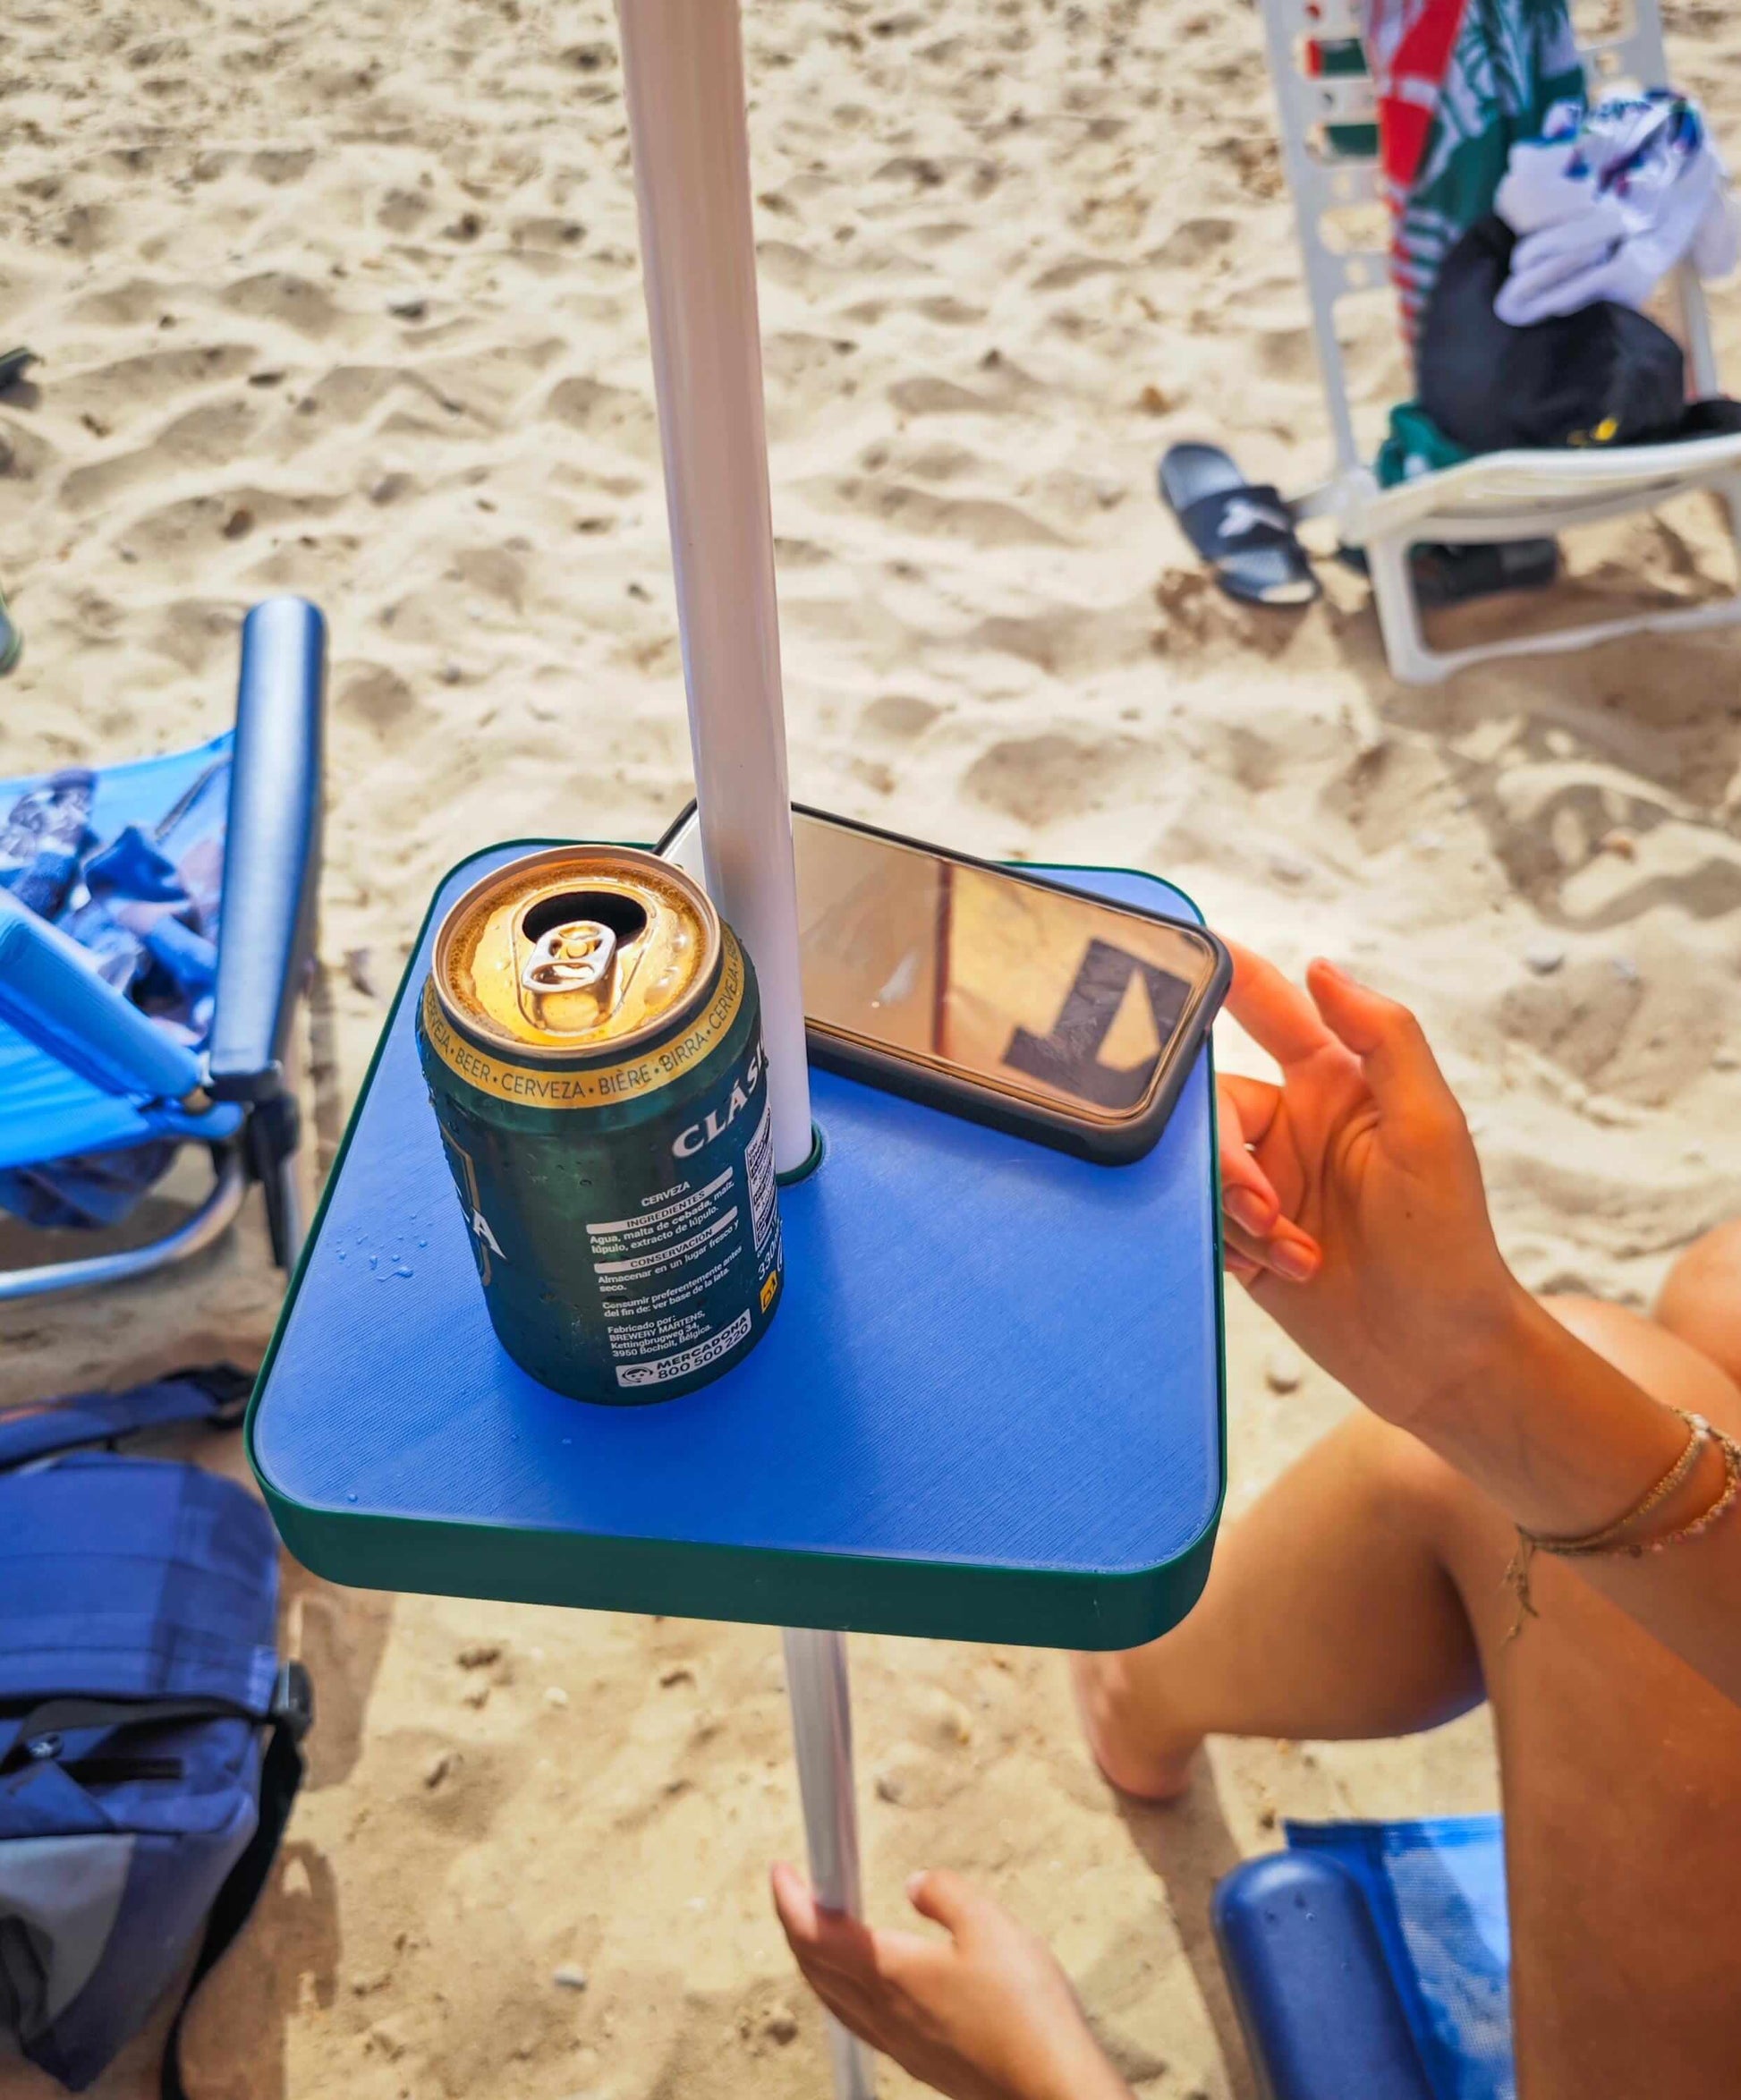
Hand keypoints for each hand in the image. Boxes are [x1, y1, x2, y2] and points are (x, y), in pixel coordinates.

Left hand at [771, 1863, 1131, 2099]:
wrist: (1051, 2089)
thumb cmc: (1025, 2010)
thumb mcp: (991, 1925)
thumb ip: (945, 1894)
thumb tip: (914, 1883)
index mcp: (891, 1974)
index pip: (818, 1935)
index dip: (792, 1901)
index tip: (781, 1872)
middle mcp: (884, 2013)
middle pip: (817, 1969)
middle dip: (796, 1927)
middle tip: (795, 1892)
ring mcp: (899, 2043)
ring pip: (834, 1999)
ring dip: (815, 1962)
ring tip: (817, 1932)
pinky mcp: (919, 2061)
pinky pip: (858, 2021)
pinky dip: (840, 1991)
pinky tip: (860, 1987)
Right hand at [1213, 941, 1525, 1428]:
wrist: (1438, 1358)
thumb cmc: (1450, 1243)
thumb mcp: (1430, 1129)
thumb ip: (1384, 1038)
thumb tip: (1322, 966)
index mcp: (1334, 1082)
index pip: (1267, 1006)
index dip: (1220, 974)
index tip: (1168, 949)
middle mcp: (1291, 1124)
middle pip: (1210, 1101)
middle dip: (1225, 1155)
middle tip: (1264, 1205)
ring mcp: (1265, 1182)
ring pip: (1197, 1165)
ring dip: (1235, 1211)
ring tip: (1291, 1250)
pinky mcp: (1242, 1238)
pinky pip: (1195, 1218)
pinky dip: (1228, 1244)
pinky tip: (1283, 1271)